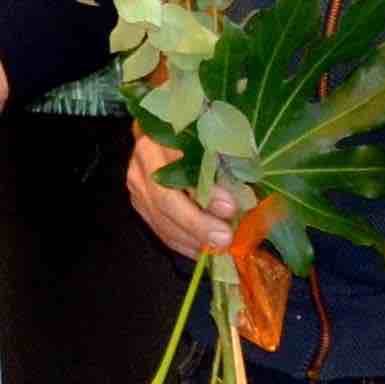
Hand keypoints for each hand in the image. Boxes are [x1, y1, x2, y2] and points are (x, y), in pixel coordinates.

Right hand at [124, 132, 241, 259]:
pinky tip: (204, 251)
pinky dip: (183, 243)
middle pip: (164, 199)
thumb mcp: (216, 139)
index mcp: (163, 137)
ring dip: (191, 238)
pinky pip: (159, 229)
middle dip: (196, 224)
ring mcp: (137, 184)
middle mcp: (143, 161)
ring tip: (219, 248)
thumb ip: (228, 161)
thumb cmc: (201, 134)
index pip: (179, 167)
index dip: (205, 191)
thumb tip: (247, 197)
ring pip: (160, 219)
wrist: (168, 133)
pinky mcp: (140, 202)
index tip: (230, 207)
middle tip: (224, 238)